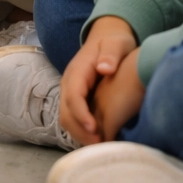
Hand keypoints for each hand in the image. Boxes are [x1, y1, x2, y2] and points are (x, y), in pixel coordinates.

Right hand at [59, 16, 137, 145]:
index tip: (95, 129)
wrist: (107, 36)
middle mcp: (69, 82)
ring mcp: (71, 91)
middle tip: (100, 145)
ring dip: (80, 134)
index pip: (73, 95)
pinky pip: (73, 118)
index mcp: (77, 70)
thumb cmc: (115, 41)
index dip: (81, 114)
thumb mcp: (116, 44)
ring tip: (100, 147)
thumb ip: (111, 55)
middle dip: (80, 130)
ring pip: (67, 118)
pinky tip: (99, 139)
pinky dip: (82, 131)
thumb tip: (103, 68)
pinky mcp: (77, 98)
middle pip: (66, 111)